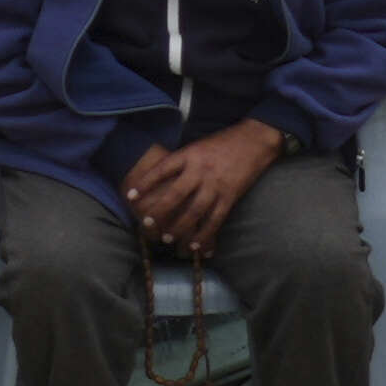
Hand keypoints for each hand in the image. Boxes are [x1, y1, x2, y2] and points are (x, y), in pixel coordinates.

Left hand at [126, 120, 277, 255]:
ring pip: (194, 211)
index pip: (163, 169)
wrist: (255, 140)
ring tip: (168, 238)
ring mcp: (216, 184)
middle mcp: (201, 170)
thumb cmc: (223, 143)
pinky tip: (195, 245)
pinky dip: (204, 234)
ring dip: (180, 227)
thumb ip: (182, 162)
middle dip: (160, 211)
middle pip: (176, 194)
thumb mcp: (198, 146)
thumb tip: (160, 181)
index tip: (130, 196)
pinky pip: (215, 219)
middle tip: (147, 224)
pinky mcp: (230, 196)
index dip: (145, 183)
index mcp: (191, 154)